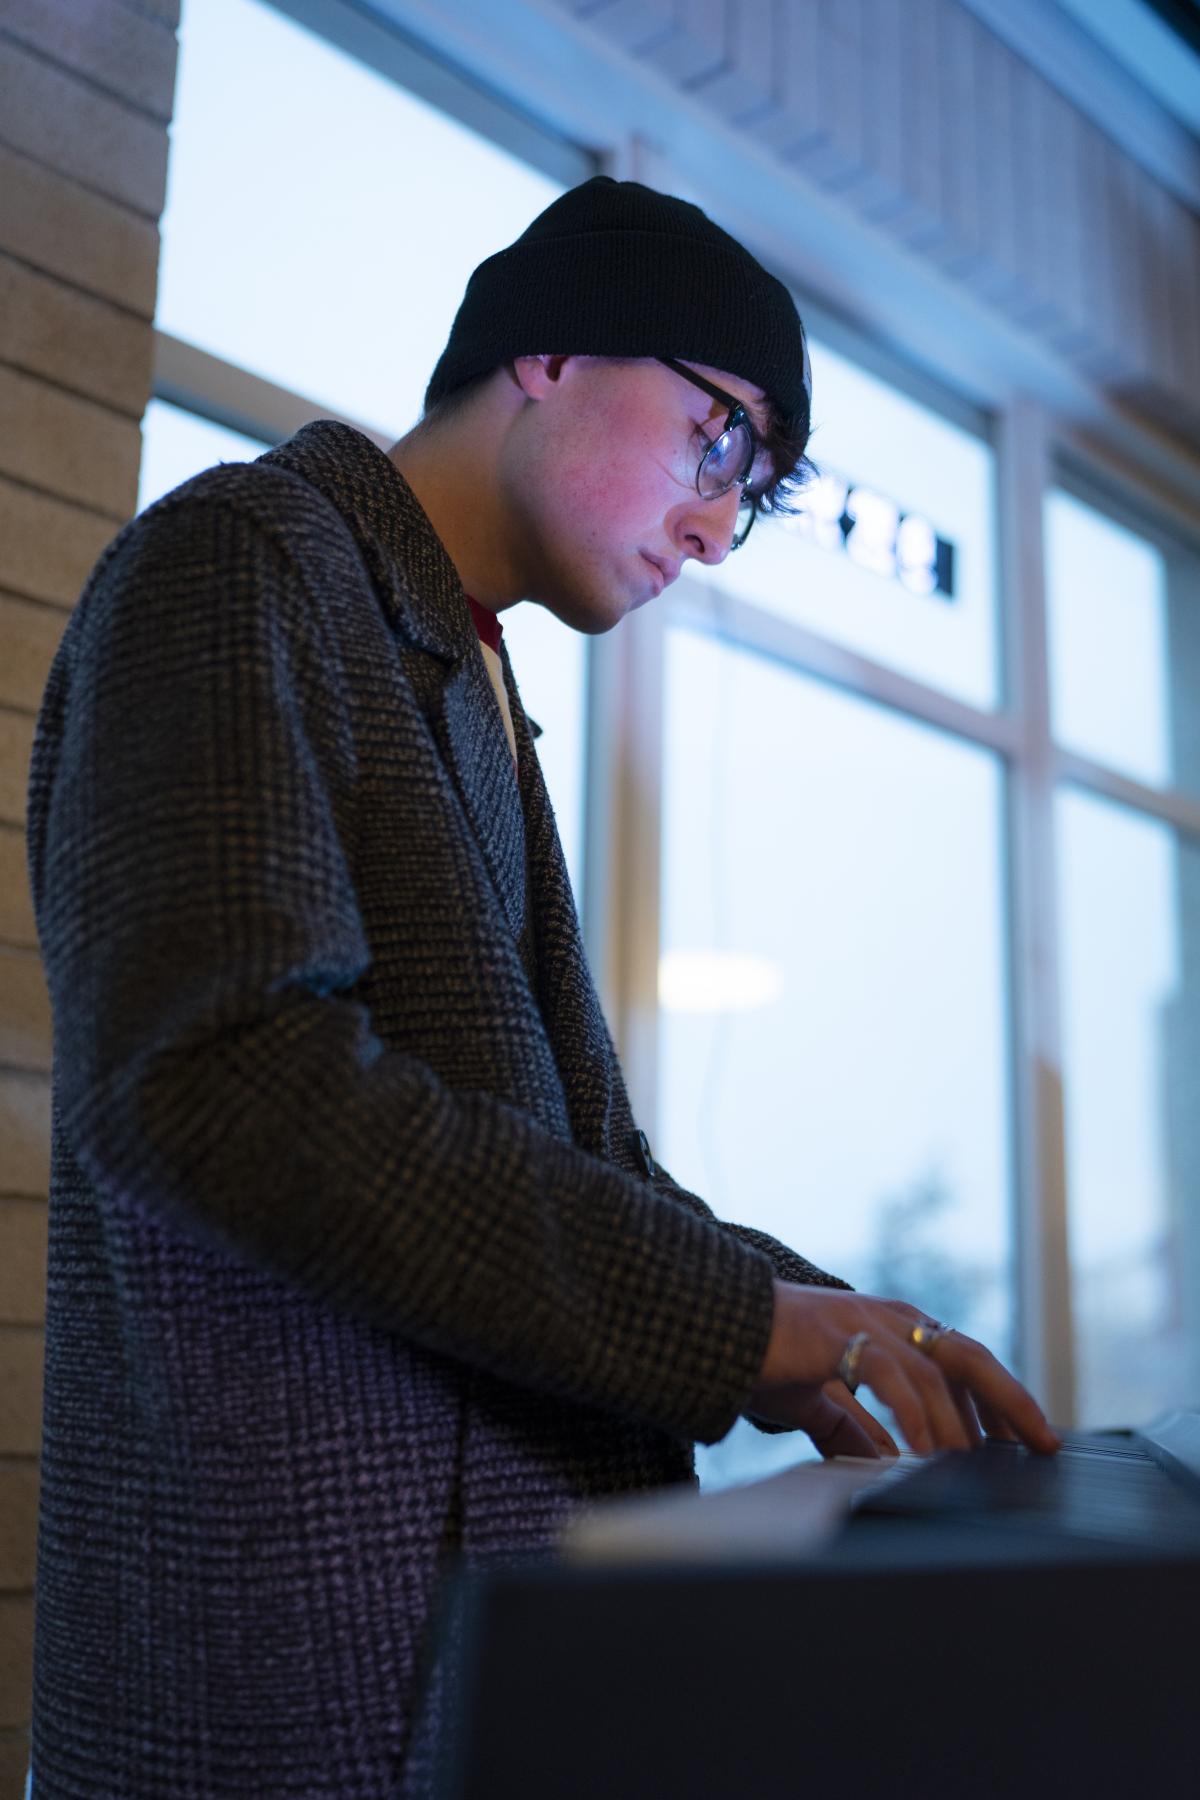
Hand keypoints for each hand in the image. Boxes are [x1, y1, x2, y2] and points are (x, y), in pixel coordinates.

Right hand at [747, 1282, 1059, 1458]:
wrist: (714, 1327)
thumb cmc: (764, 1359)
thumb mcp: (817, 1402)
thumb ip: (851, 1429)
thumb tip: (882, 1464)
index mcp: (892, 1327)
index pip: (964, 1361)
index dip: (1000, 1398)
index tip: (1026, 1438)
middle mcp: (890, 1318)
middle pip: (970, 1356)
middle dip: (1012, 1401)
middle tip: (1044, 1442)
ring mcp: (866, 1322)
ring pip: (937, 1369)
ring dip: (962, 1421)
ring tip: (977, 1465)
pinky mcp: (839, 1337)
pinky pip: (891, 1375)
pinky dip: (914, 1414)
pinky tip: (924, 1451)